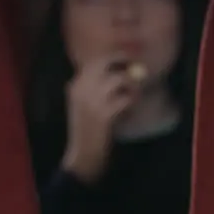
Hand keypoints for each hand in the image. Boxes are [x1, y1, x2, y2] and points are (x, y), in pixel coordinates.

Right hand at [62, 54, 139, 182]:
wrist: (82, 156)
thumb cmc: (87, 131)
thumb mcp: (84, 105)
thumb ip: (97, 87)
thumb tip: (120, 71)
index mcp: (75, 85)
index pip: (96, 61)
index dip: (114, 57)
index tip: (127, 60)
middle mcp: (81, 89)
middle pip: (107, 63)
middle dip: (125, 62)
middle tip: (138, 69)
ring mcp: (91, 101)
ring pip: (120, 79)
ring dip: (132, 86)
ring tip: (134, 96)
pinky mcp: (104, 114)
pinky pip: (126, 99)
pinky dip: (132, 103)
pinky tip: (129, 112)